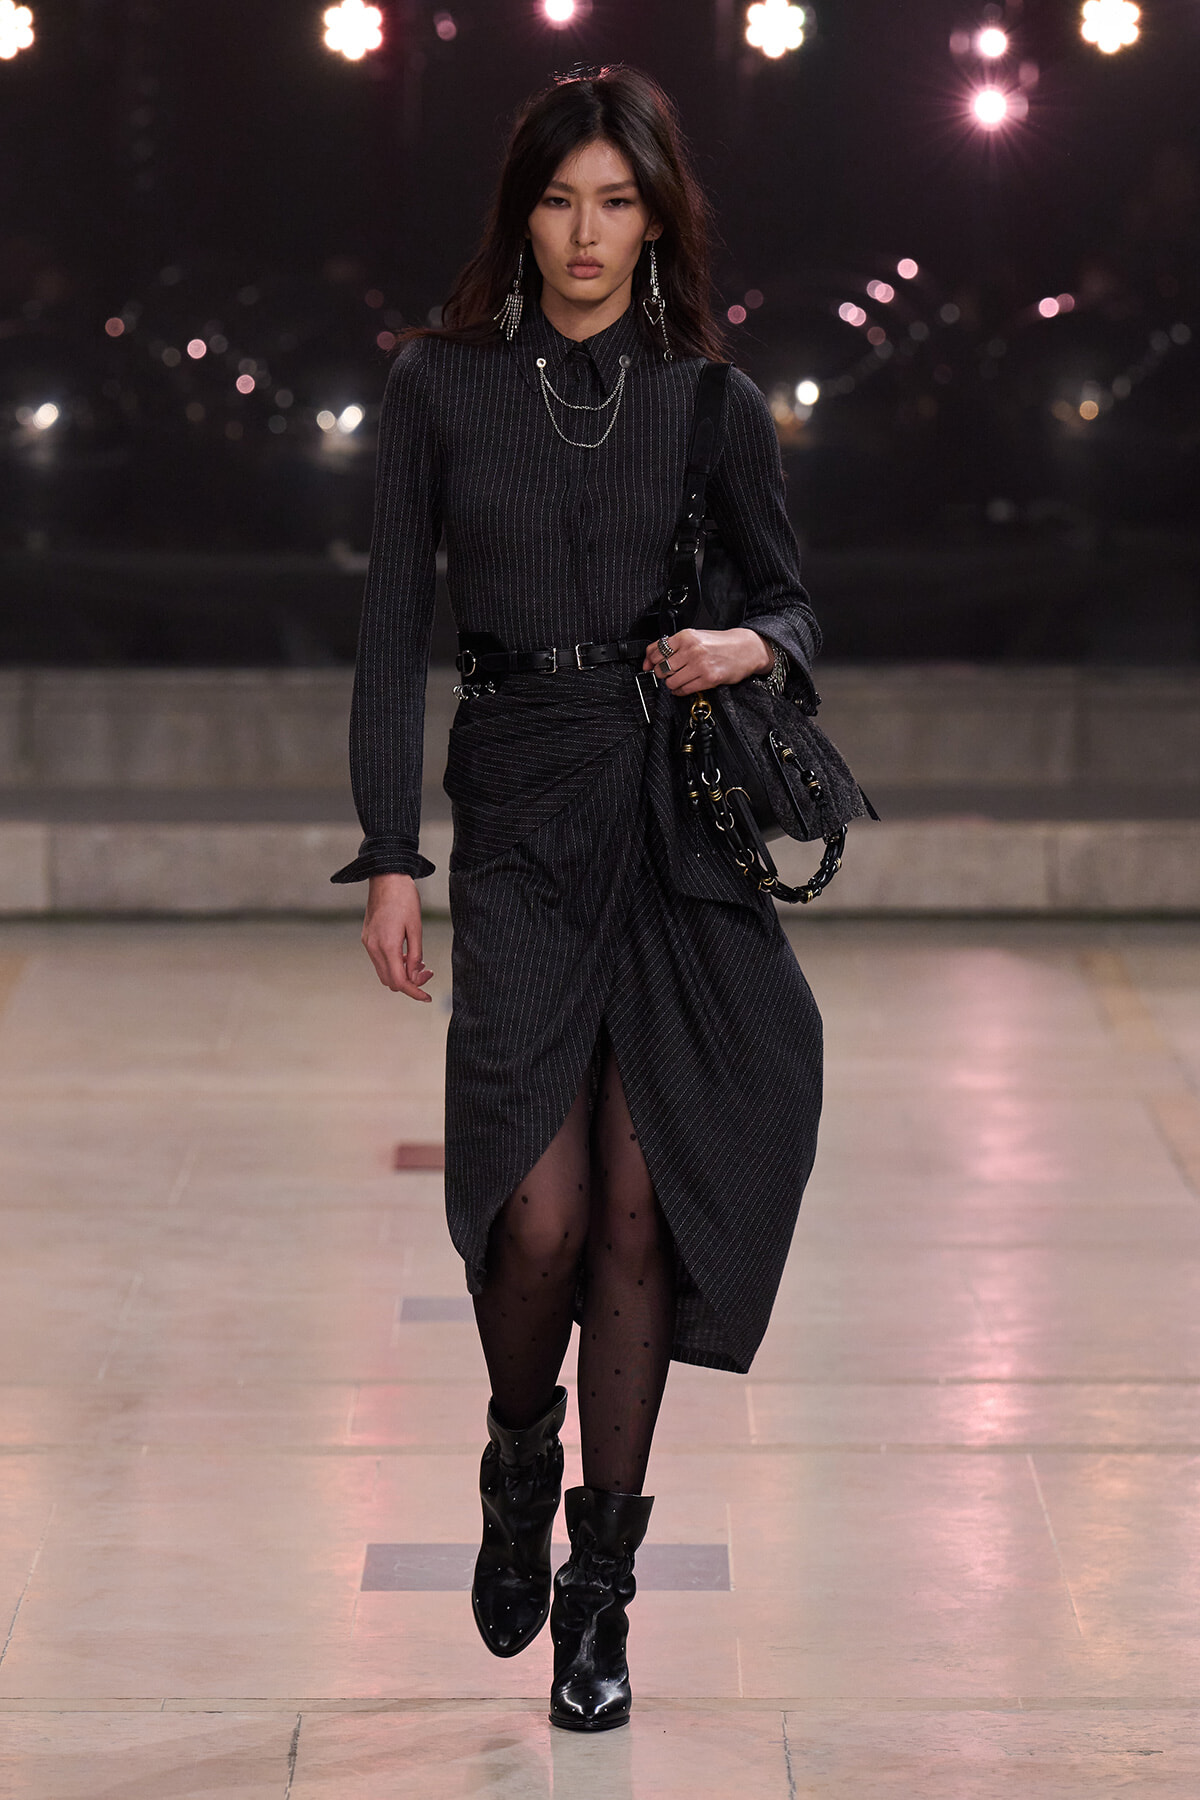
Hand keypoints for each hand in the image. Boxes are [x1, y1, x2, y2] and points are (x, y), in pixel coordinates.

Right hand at [362, 873, 433, 1001]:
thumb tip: (415, 974)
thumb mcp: (416, 927)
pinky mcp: (367, 938)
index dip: (414, 992)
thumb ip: (415, 954)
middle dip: (410, 982)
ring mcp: (368, 943)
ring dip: (401, 973)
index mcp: (387, 946)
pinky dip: (394, 964)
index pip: (399, 981)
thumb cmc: (404, 898)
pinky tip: (407, 955)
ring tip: (420, 963)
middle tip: (428, 972)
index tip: (426, 997)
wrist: (386, 877)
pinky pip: (380, 961)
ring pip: (384, 973)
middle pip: (390, 981)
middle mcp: (373, 948)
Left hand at [641, 627, 775, 695]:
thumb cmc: (720, 643)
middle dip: (661, 673)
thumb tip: (648, 660)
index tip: (651, 665)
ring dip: (671, 684)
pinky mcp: (708, 678)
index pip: (656, 650)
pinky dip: (680, 691)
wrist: (745, 649)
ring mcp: (700, 665)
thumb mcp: (695, 637)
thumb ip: (672, 646)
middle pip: (661, 668)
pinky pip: (684, 689)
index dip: (650, 661)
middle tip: (668, 672)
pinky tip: (684, 686)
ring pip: (671, 681)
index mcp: (686, 636)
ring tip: (678, 679)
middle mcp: (692, 650)